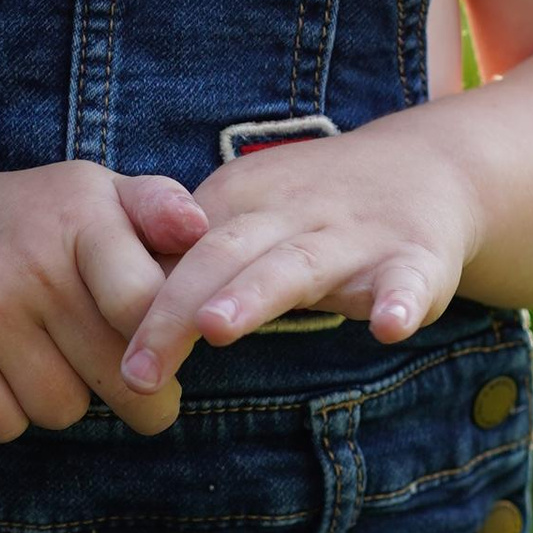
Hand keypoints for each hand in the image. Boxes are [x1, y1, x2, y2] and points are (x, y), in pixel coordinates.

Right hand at [0, 163, 211, 442]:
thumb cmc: (30, 225)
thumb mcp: (94, 195)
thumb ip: (160, 208)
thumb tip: (198, 231)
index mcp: (80, 212)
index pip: (144, 305)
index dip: (167, 348)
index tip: (166, 361)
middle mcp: (27, 257)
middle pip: (118, 375)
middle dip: (132, 389)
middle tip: (119, 371)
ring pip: (63, 408)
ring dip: (60, 396)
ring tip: (34, 350)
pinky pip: (4, 424)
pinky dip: (4, 411)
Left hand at [117, 130, 478, 393]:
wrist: (432, 165)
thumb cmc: (316, 209)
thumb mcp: (247, 217)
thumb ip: (190, 261)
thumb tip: (101, 319)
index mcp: (242, 204)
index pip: (178, 253)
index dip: (139, 302)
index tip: (102, 355)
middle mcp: (291, 215)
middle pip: (223, 257)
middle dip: (174, 308)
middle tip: (135, 367)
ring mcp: (355, 235)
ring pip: (299, 265)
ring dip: (256, 295)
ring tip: (217, 328)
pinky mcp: (418, 254)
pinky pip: (409, 280)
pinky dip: (401, 300)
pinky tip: (389, 326)